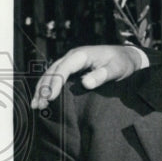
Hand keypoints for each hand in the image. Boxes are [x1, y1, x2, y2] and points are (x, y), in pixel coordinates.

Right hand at [30, 45, 145, 109]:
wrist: (126, 56)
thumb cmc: (122, 62)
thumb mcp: (117, 68)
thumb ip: (102, 75)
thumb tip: (85, 83)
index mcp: (81, 55)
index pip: (63, 68)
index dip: (56, 83)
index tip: (51, 98)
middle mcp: (72, 56)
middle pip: (52, 72)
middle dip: (44, 88)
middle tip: (40, 105)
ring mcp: (69, 62)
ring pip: (50, 74)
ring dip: (42, 89)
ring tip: (36, 105)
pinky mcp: (70, 68)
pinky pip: (55, 77)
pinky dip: (47, 87)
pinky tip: (42, 99)